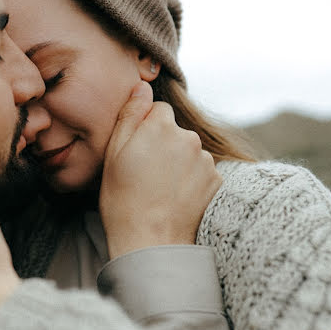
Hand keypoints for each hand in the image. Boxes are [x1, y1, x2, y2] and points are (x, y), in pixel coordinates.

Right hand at [100, 82, 221, 258]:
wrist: (150, 242)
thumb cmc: (123, 199)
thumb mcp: (114, 154)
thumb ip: (129, 115)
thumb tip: (141, 87)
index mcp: (161, 126)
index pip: (157, 110)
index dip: (144, 128)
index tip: (135, 150)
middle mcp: (188, 137)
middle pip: (174, 130)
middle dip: (163, 143)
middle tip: (145, 172)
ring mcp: (205, 160)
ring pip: (188, 150)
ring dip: (178, 161)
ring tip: (160, 188)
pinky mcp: (216, 180)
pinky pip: (201, 170)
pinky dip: (190, 179)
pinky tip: (174, 196)